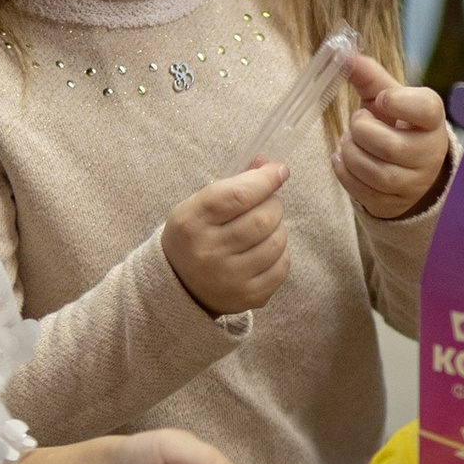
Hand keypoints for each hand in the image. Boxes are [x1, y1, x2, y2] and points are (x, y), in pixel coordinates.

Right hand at [163, 163, 288, 315]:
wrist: (180, 286)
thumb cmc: (196, 235)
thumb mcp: (200, 205)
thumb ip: (235, 183)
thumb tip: (274, 167)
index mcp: (192, 222)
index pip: (238, 196)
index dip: (265, 180)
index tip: (279, 171)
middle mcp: (208, 252)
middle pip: (263, 219)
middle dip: (274, 204)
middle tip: (267, 204)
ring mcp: (229, 278)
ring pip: (276, 242)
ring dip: (279, 228)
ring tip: (266, 228)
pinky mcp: (248, 296)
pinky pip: (282, 266)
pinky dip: (281, 253)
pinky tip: (266, 250)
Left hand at [333, 50, 449, 219]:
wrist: (407, 166)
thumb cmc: (396, 123)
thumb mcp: (386, 96)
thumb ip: (368, 75)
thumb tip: (341, 54)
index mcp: (432, 120)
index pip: (426, 109)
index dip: (397, 102)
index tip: (381, 99)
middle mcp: (429, 153)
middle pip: (389, 145)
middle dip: (362, 130)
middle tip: (358, 122)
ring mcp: (414, 182)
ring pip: (374, 171)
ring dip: (350, 152)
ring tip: (350, 140)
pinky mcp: (394, 202)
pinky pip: (362, 191)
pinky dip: (344, 172)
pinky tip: (343, 159)